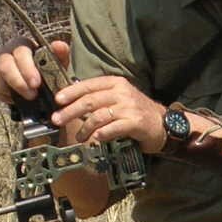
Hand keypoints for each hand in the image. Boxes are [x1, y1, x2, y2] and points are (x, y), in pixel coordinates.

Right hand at [0, 36, 69, 103]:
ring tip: (29, 98)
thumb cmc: (46, 71)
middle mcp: (7, 53)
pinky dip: (5, 94)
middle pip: (6, 63)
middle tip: (33, 95)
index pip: (21, 51)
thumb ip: (60, 54)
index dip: (27, 67)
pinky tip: (16, 98)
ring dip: (13, 89)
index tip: (36, 83)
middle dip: (18, 80)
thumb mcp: (56, 63)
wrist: (36, 87)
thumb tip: (59, 46)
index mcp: (23, 46)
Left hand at [52, 75, 169, 150]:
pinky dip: (101, 134)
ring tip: (79, 137)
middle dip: (71, 111)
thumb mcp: (119, 98)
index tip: (58, 100)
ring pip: (99, 116)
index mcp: (115, 83)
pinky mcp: (135, 122)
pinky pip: (113, 128)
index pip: (89, 85)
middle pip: (90, 101)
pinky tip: (95, 139)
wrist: (163, 123)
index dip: (71, 92)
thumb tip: (73, 102)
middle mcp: (122, 92)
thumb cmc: (136, 112)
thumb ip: (100, 98)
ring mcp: (129, 107)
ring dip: (85, 128)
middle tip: (58, 120)